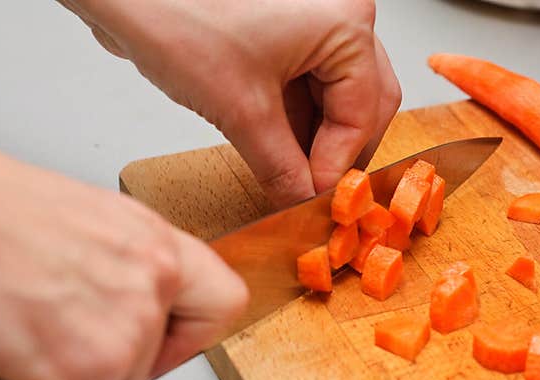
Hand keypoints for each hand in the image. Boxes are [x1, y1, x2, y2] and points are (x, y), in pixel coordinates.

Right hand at [0, 128, 247, 379]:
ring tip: (13, 359)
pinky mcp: (76, 378)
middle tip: (54, 352)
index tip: (163, 343)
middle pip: (146, 369)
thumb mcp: (83, 222)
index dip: (188, 334)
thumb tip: (115, 302)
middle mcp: (151, 290)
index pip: (221, 304)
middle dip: (98, 371)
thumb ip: (120, 267)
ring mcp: (120, 337)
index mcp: (155, 245)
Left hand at [60, 0, 401, 207]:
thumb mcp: (240, 111)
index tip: (317, 199)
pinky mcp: (284, 33)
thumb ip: (281, 167)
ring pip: (336, 99)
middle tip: (314, 191)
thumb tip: (304, 201)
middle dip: (337, 152)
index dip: (338, 165)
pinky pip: (308, 88)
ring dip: (317, 142)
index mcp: (344, 24)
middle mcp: (337, 17)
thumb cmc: (176, 15)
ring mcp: (311, 23)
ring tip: (293, 178)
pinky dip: (297, 124)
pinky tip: (281, 154)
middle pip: (362, 103)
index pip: (362, 114)